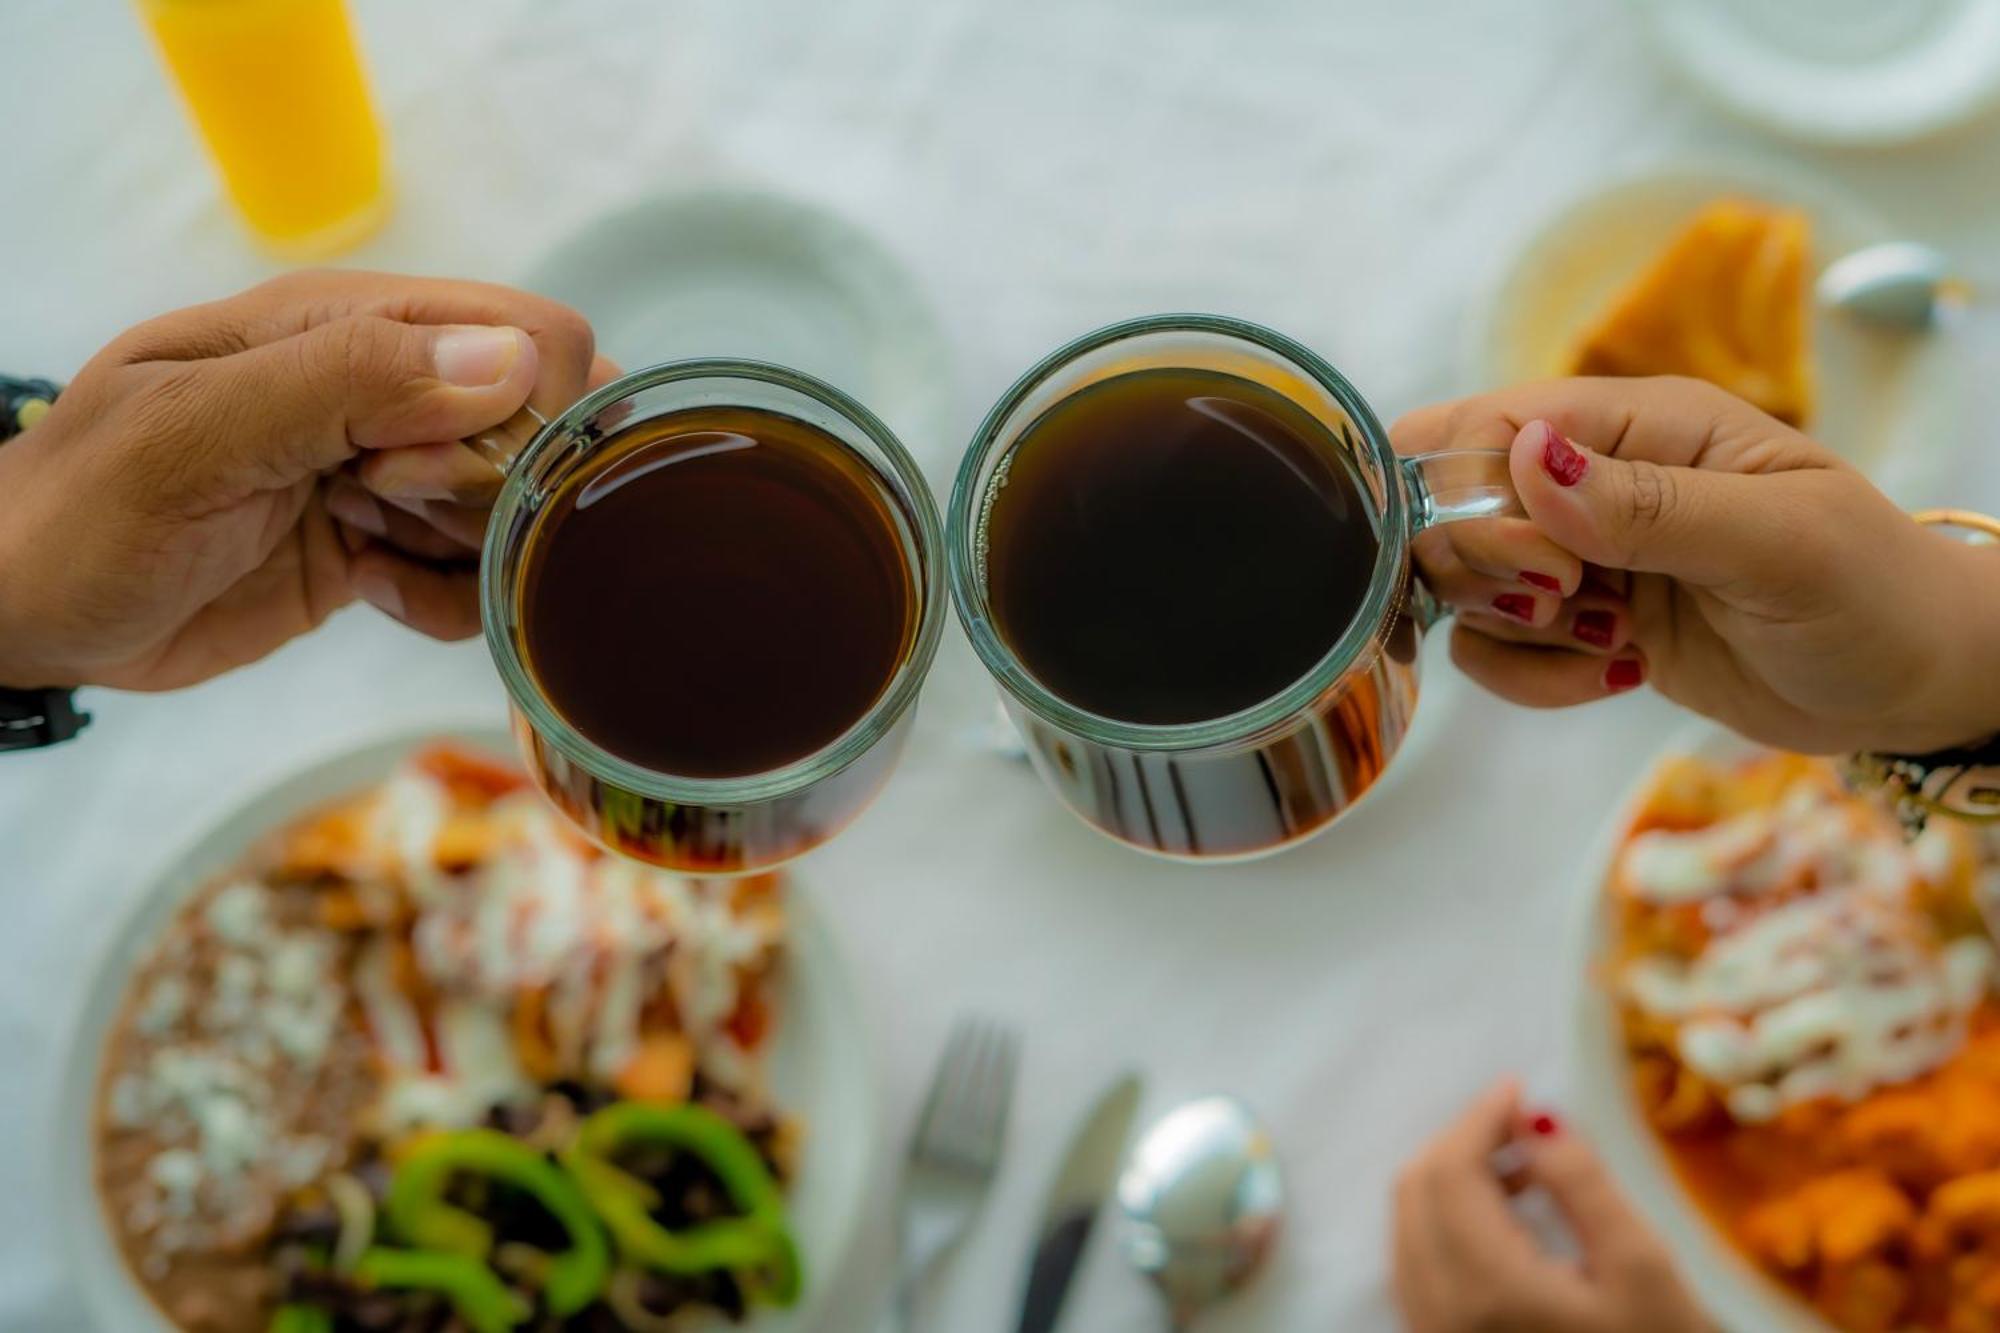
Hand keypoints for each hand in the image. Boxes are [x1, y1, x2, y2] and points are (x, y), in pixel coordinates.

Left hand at [0, 270, 609, 690]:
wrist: (22, 613)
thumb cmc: (82, 512)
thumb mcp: (197, 434)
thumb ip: (351, 383)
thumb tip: (510, 363)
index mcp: (343, 326)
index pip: (524, 333)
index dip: (516, 410)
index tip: (418, 469)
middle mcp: (381, 390)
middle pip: (535, 428)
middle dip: (493, 488)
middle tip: (386, 513)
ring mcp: (385, 473)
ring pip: (513, 507)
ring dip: (469, 550)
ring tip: (371, 558)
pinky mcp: (379, 549)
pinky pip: (472, 575)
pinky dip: (446, 600)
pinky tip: (371, 595)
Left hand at [1391, 1081, 1711, 1332]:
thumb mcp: (1642, 1270)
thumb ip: (1580, 1183)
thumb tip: (1531, 1115)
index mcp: (1483, 1286)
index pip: (1447, 1171)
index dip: (1477, 1117)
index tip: (1518, 1090)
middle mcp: (1436, 1311)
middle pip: (1415, 1191)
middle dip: (1461, 1144)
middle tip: (1521, 1126)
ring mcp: (1430, 1332)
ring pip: (1409, 1225)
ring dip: (1452, 1181)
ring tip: (1523, 1169)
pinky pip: (1418, 1263)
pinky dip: (1447, 1222)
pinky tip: (1505, 1218)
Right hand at [1395, 376, 1999, 753]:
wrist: (1911, 683)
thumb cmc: (1870, 594)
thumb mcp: (1778, 543)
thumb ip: (1649, 504)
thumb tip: (1528, 457)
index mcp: (1638, 424)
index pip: (1487, 425)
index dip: (1476, 500)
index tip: (1546, 568)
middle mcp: (1594, 479)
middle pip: (1450, 505)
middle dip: (1493, 572)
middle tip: (1577, 603)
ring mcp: (1580, 553)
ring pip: (1463, 583)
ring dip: (1517, 630)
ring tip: (1613, 644)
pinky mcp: (1578, 622)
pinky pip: (1491, 646)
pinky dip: (1528, 676)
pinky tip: (1609, 679)